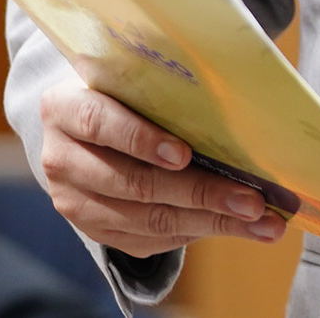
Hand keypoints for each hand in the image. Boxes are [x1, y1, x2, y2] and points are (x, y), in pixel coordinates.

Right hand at [39, 78, 287, 255]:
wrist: (81, 129)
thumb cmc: (121, 93)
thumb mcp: (127, 79)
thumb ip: (161, 90)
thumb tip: (237, 106)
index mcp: (64, 109)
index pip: (100, 123)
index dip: (142, 140)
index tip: (186, 154)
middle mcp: (60, 159)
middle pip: (134, 183)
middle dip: (201, 193)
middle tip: (252, 201)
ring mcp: (73, 202)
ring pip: (146, 219)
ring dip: (210, 222)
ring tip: (259, 223)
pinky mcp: (93, 231)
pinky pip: (148, 240)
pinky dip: (194, 233)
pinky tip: (233, 227)